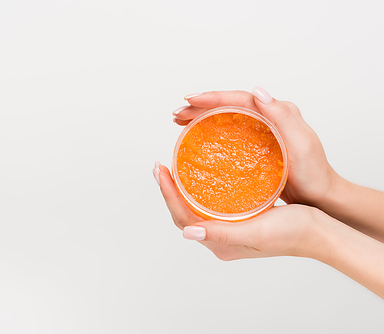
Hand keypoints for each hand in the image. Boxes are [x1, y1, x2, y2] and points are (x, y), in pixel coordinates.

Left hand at [154, 163, 326, 260]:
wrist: (319, 232)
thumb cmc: (293, 232)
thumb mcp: (257, 231)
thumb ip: (222, 233)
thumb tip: (188, 233)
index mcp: (221, 245)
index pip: (183, 219)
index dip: (169, 195)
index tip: (160, 171)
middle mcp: (221, 239)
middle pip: (184, 214)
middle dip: (169, 191)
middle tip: (160, 167)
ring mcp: (229, 230)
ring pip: (195, 209)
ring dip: (181, 190)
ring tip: (172, 169)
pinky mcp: (238, 220)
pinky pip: (210, 205)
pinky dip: (199, 191)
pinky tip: (199, 176)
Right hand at [173, 88, 337, 205]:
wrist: (320, 195)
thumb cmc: (313, 172)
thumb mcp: (301, 143)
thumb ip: (282, 115)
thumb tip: (258, 91)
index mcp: (276, 112)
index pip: (238, 98)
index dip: (213, 98)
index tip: (190, 100)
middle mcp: (267, 118)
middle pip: (228, 106)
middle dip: (200, 107)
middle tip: (177, 114)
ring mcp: (260, 132)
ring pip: (225, 118)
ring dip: (201, 117)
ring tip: (180, 122)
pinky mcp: (254, 147)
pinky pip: (228, 133)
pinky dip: (210, 132)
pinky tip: (197, 138)